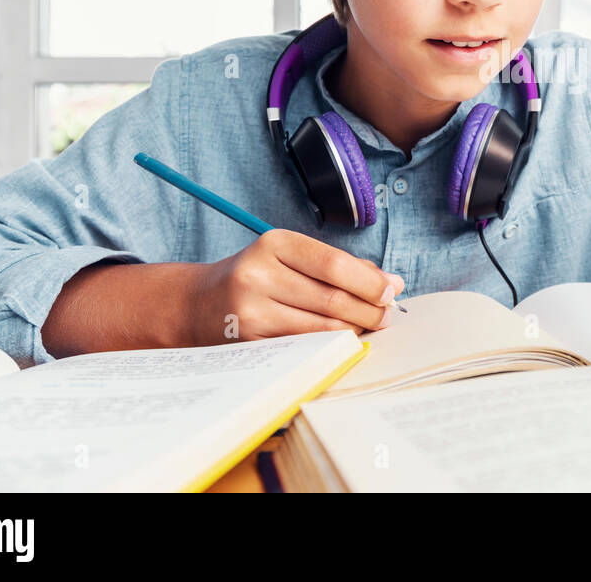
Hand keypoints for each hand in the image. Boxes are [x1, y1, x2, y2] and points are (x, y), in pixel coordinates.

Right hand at [189, 229, 404, 345]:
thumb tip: (390, 283)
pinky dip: (331, 343)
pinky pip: (304, 346)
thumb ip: (338, 266)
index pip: (333, 264)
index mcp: (273, 244)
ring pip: (321, 327)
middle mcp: (258, 274)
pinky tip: (345, 339)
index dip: (368, 281)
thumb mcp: (289, 257)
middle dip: (369, 309)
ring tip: (372, 327)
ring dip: (355, 329)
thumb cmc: (258, 277)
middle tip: (388, 315)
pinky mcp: (249, 341)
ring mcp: (251, 310)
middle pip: (330, 298)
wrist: (198, 303)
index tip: (391, 291)